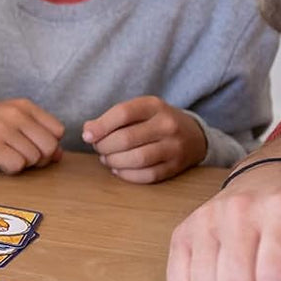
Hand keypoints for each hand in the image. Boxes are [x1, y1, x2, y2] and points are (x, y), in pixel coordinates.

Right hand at [0, 99, 63, 173]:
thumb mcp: (7, 121)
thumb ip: (35, 134)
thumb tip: (59, 155)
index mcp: (23, 105)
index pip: (57, 131)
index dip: (48, 145)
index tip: (31, 148)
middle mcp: (15, 114)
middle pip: (49, 147)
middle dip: (38, 159)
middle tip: (18, 157)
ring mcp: (2, 129)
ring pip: (34, 158)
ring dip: (21, 164)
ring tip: (3, 157)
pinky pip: (17, 165)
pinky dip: (9, 169)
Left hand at [83, 96, 207, 183]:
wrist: (193, 135)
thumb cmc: (155, 122)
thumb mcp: (138, 111)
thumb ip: (112, 118)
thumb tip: (88, 131)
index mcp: (153, 105)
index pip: (122, 113)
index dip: (100, 126)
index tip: (87, 136)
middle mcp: (167, 124)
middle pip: (126, 139)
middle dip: (104, 146)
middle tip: (99, 148)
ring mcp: (174, 146)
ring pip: (137, 159)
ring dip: (114, 162)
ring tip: (107, 159)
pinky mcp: (176, 166)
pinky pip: (148, 175)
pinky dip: (128, 175)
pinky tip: (119, 169)